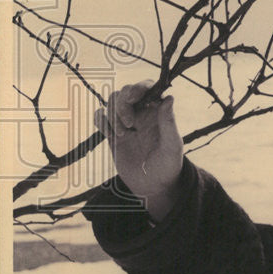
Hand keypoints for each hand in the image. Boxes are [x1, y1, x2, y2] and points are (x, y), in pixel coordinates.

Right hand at [94, 80, 182, 221]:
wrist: (152, 186)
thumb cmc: (168, 166)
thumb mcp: (172, 146)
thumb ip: (168, 122)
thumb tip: (169, 97)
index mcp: (158, 112)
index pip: (148, 88)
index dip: (139, 87)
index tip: (133, 97)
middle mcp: (142, 113)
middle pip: (125, 92)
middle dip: (123, 104)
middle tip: (130, 124)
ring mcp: (126, 123)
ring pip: (111, 102)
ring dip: (113, 115)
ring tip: (122, 135)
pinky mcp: (112, 134)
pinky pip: (100, 117)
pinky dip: (100, 120)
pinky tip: (111, 135)